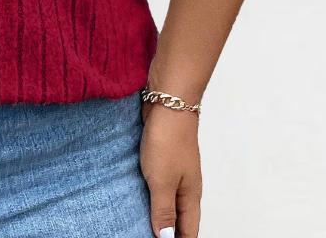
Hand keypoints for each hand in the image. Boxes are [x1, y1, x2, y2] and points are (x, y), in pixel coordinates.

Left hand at [139, 102, 201, 237]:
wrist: (167, 101)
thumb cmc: (168, 139)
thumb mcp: (162, 181)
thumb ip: (164, 210)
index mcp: (190, 196)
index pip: (188, 231)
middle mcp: (185, 185)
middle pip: (179, 217)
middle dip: (167, 230)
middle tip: (145, 234)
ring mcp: (174, 169)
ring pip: (167, 198)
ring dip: (156, 210)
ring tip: (139, 222)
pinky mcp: (161, 156)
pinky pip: (156, 180)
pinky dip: (148, 191)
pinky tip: (134, 192)